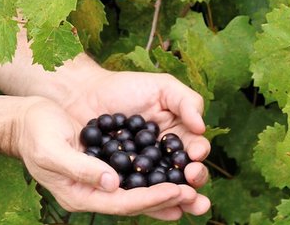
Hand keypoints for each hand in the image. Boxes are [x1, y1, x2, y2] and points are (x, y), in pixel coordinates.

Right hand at [10, 96, 210, 218]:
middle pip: (135, 204)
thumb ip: (81, 168)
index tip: (178, 191)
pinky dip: (154, 176)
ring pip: (138, 193)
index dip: (151, 199)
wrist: (24, 119)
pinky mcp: (105, 165)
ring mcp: (99, 180)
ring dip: (166, 193)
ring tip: (195, 194)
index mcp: (79, 195)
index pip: (122, 203)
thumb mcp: (52, 149)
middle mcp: (93, 193)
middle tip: (197, 199)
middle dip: (167, 201)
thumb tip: (112, 183)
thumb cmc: (34, 131)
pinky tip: (174, 171)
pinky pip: (134, 176)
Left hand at [56, 67, 210, 216]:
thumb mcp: (163, 87)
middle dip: (191, 184)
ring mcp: (140, 172)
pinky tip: (145, 198)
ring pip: (159, 190)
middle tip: (191, 180)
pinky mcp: (118, 180)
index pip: (194, 153)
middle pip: (182, 178)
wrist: (88, 93)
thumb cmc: (128, 88)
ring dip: (171, 198)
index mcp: (178, 139)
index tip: (195, 157)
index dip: (197, 158)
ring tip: (179, 201)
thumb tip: (202, 127)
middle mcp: (163, 160)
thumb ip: (187, 101)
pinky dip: (139, 196)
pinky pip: (130, 190)